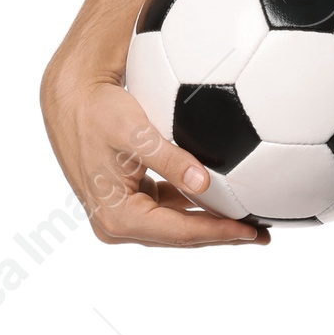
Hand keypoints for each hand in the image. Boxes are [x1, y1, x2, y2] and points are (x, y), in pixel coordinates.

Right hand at [40, 66, 269, 246]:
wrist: (70, 98)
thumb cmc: (99, 111)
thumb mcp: (135, 133)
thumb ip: (169, 159)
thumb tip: (204, 183)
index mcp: (118, 217)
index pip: (180, 233)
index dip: (219, 232)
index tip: (253, 231)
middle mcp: (116, 224)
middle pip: (180, 236)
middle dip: (221, 235)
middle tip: (262, 234)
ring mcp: (120, 214)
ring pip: (175, 226)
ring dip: (210, 223)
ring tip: (249, 222)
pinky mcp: (126, 199)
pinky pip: (167, 209)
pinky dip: (193, 207)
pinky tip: (220, 199)